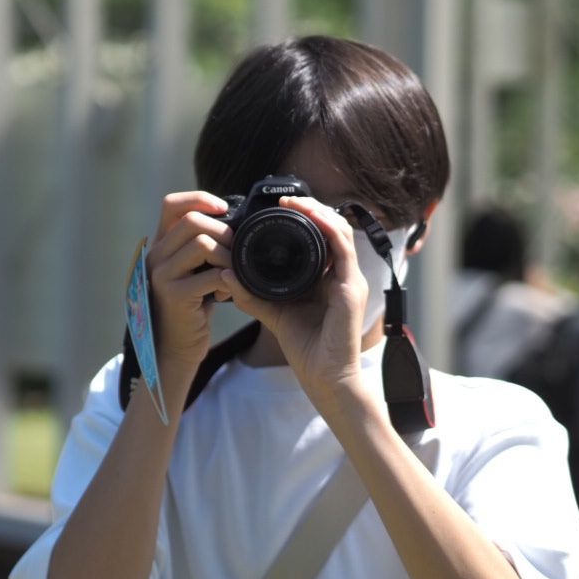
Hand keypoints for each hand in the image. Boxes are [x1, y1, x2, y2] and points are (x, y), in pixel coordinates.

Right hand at [145, 192, 233, 374]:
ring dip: (228, 256)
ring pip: (203, 244)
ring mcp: (161, 275)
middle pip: (193, 221)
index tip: (224, 210)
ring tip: (232, 272)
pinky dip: (229, 280)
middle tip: (235, 251)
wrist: (174, 346)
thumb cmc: (189, 306)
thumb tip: (232, 221)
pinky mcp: (174, 295)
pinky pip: (212, 275)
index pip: (172, 205)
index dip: (200, 199)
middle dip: (224, 231)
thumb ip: (199, 247)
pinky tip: (228, 292)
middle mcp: (156, 256)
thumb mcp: (190, 270)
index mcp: (161, 245)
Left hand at [222, 196, 369, 403]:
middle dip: (311, 209)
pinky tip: (311, 218)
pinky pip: (344, 250)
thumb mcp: (273, 312)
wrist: (324, 378)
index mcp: (327, 278)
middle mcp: (342, 275)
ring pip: (341, 231)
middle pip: (333, 228)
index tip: (278, 208)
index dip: (305, 218)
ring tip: (295, 203)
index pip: (321, 237)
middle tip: (285, 200)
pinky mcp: (351, 289)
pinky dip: (328, 229)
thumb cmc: (306, 348)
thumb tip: (227, 274)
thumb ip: (253, 293)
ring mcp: (350, 280)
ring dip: (319, 212)